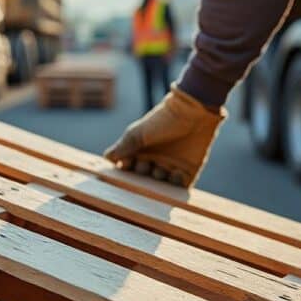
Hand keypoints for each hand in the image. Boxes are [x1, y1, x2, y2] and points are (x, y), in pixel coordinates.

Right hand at [104, 85, 224, 186]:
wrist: (193, 113)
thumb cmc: (162, 120)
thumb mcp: (138, 133)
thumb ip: (123, 147)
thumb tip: (107, 158)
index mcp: (140, 151)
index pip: (127, 167)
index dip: (125, 169)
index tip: (127, 164)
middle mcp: (154, 161)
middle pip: (141, 179)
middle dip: (141, 176)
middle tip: (145, 165)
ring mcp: (170, 167)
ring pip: (158, 186)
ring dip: (157, 182)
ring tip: (159, 169)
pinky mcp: (187, 172)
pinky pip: (178, 186)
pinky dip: (174, 184)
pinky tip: (174, 173)